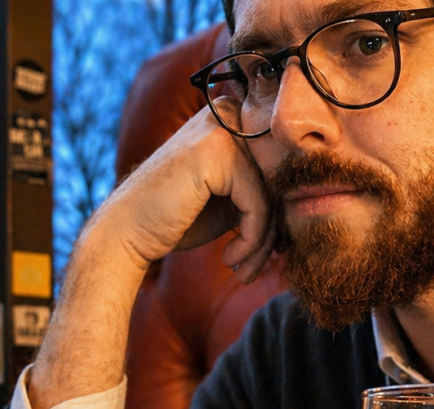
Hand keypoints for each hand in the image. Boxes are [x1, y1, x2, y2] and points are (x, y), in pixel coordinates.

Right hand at [29, 109, 273, 408]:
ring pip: (271, 194)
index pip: (277, 169)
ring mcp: (222, 128)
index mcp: (231, 120)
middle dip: (271, 233)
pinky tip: (230, 259)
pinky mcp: (218, 152)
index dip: (275, 217)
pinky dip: (252, 239)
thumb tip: (307, 204)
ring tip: (242, 269)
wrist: (127, 234)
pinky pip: (258, 203)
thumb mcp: (228, 202)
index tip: (261, 256)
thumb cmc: (175, 222)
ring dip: (262, 243)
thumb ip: (261, 193)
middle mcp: (228, 114)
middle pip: (278, 180)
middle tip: (250, 270)